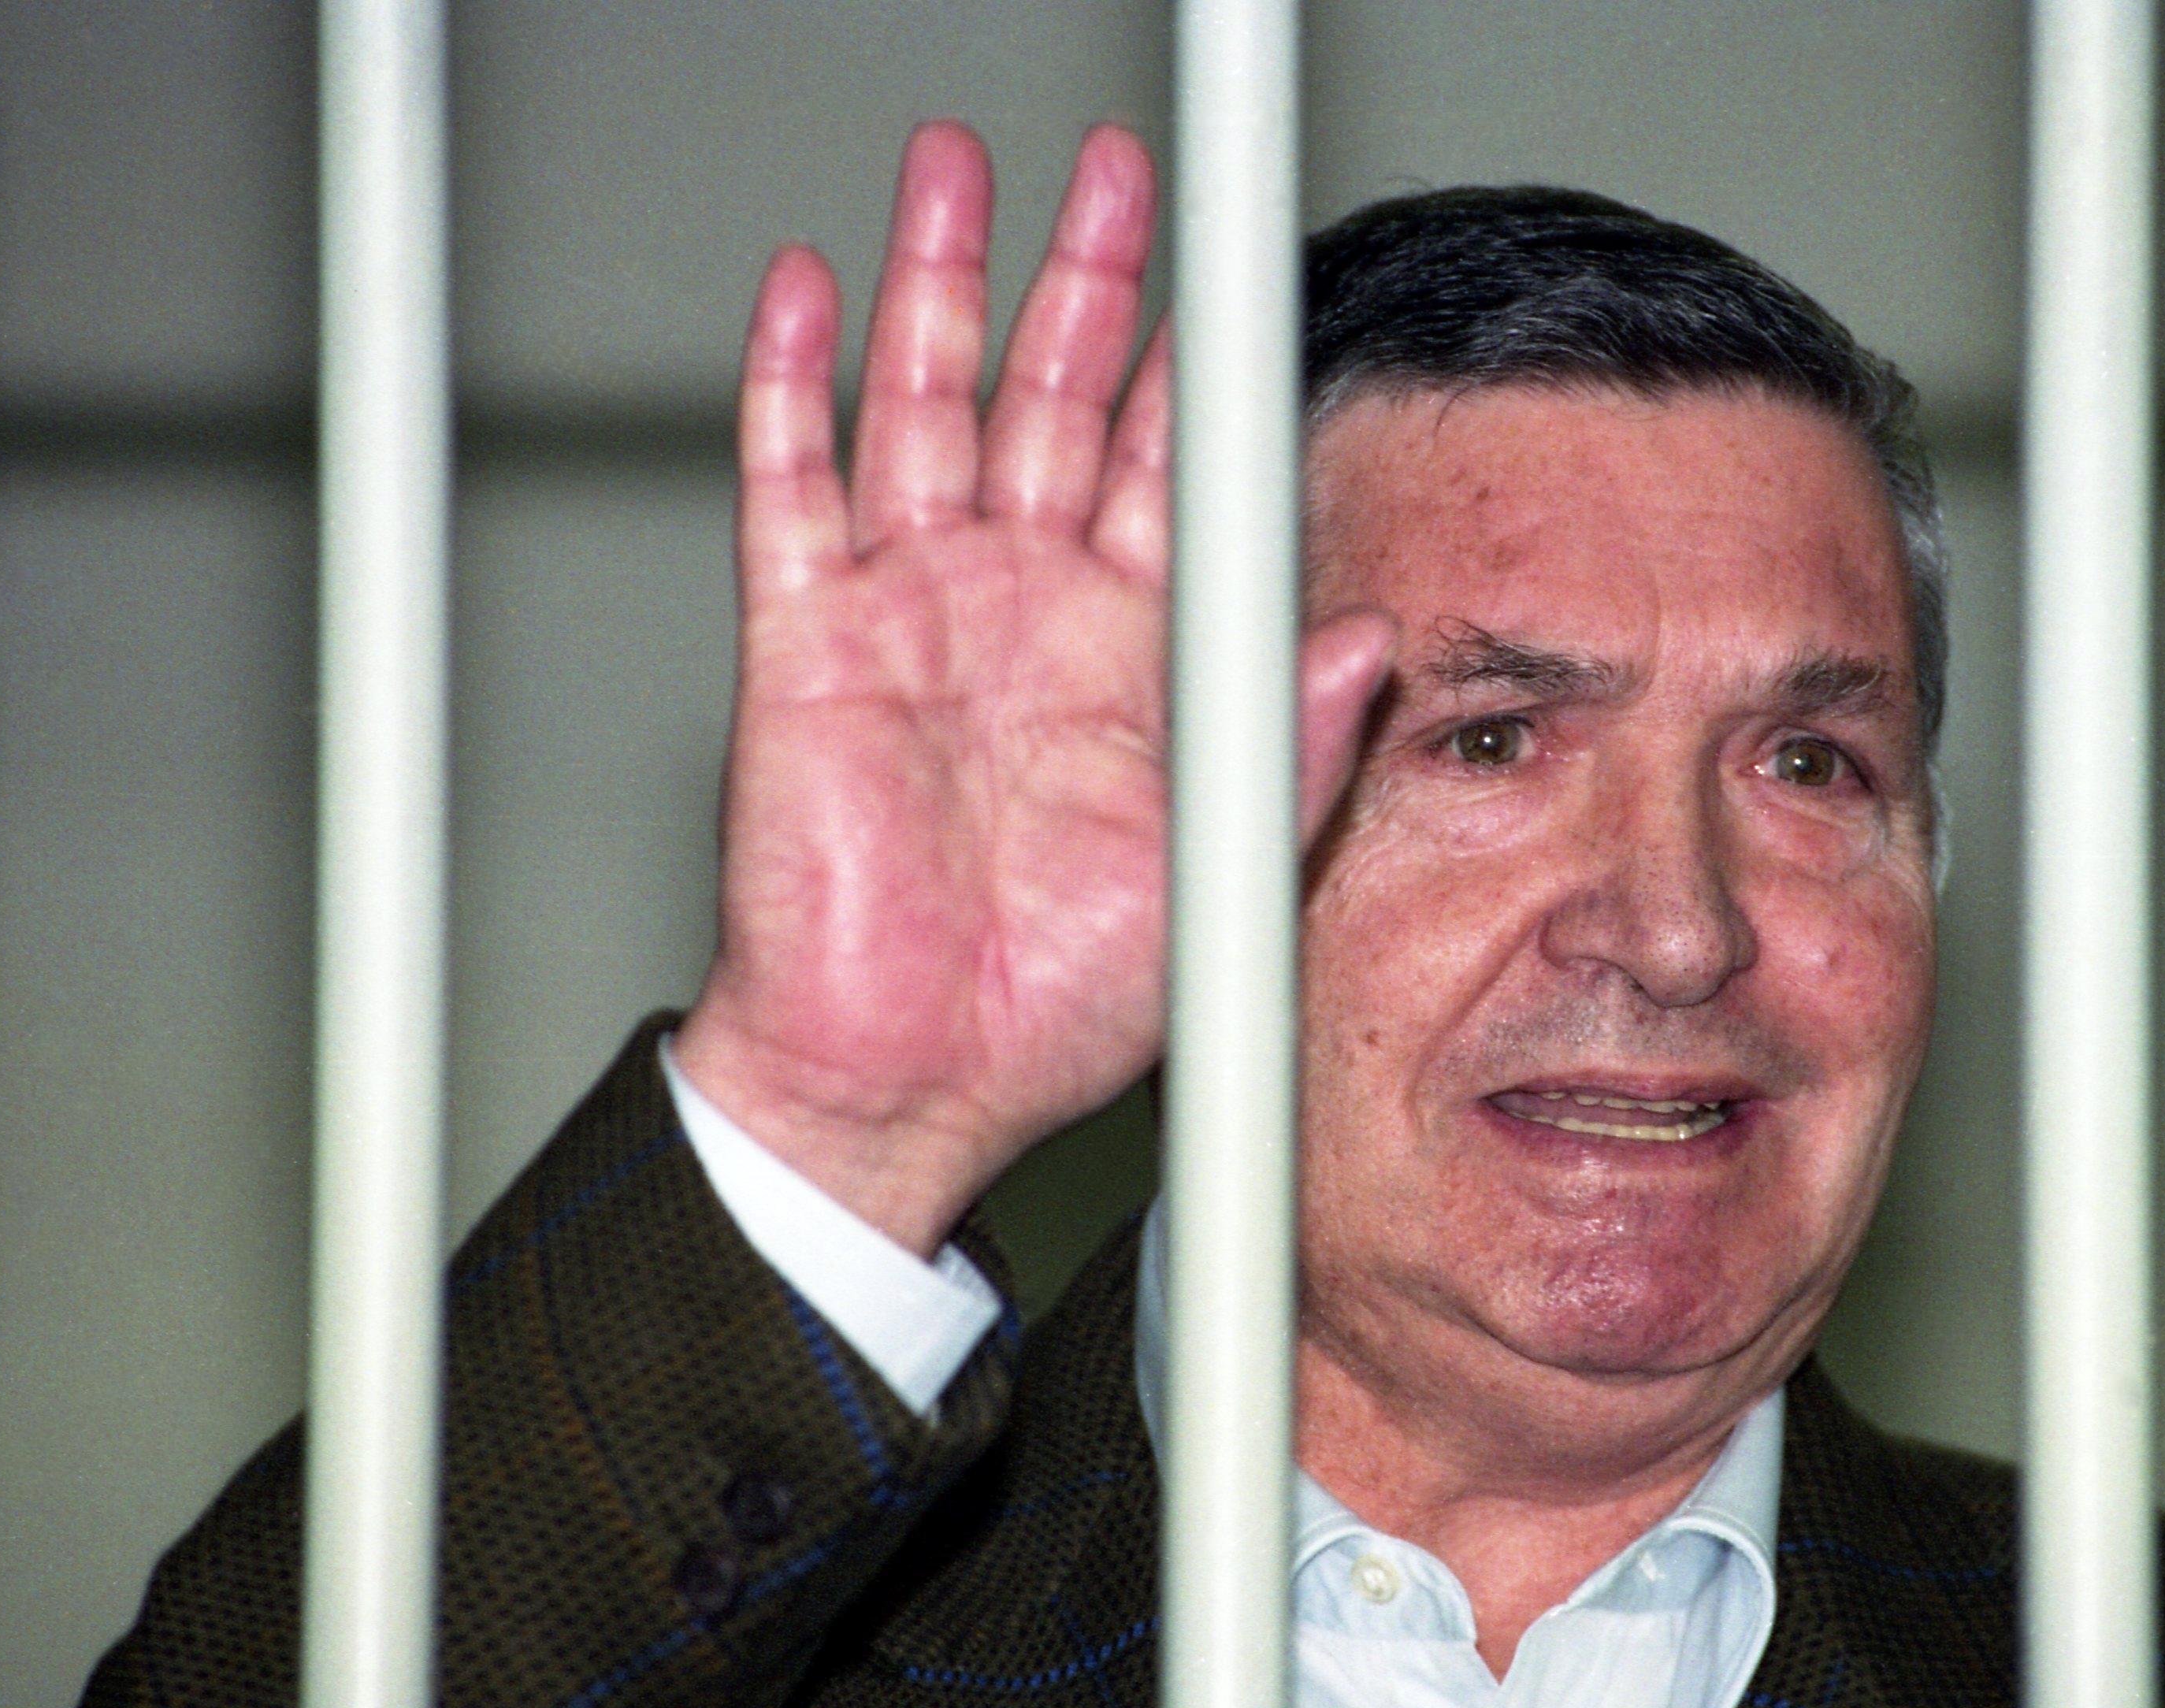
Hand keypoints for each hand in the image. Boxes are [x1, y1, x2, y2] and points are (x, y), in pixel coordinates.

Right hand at [676, 123, 1389, 1254]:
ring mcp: (907, 617)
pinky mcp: (803, 645)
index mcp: (1122, 661)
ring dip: (938, 289)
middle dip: (1079, 284)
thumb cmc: (1057, 1007)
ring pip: (924, 410)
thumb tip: (1373, 633)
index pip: (1160, 476)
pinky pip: (791, 492)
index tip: (1219, 279)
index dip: (1187, 377)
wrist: (911, 1078)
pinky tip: (805, 294)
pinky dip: (791, 390)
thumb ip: (1285, 744)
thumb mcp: (1212, 869)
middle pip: (1050, 405)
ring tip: (953, 172)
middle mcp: (1017, 617)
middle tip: (1109, 177)